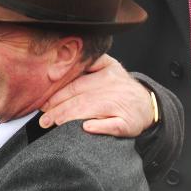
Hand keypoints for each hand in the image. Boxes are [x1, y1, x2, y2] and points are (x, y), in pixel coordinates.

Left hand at [39, 54, 153, 136]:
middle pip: (80, 99)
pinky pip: (113, 125)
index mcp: (106, 72)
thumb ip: (90, 62)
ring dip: (70, 118)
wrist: (147, 105)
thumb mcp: (109, 67)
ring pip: (91, 110)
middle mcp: (114, 87)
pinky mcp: (128, 122)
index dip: (57, 96)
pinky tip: (86, 128)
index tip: (43, 105)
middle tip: (43, 120)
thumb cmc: (120, 87)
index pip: (76, 85)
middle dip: (58, 110)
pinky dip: (99, 126)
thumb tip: (63, 64)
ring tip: (54, 123)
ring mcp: (121, 105)